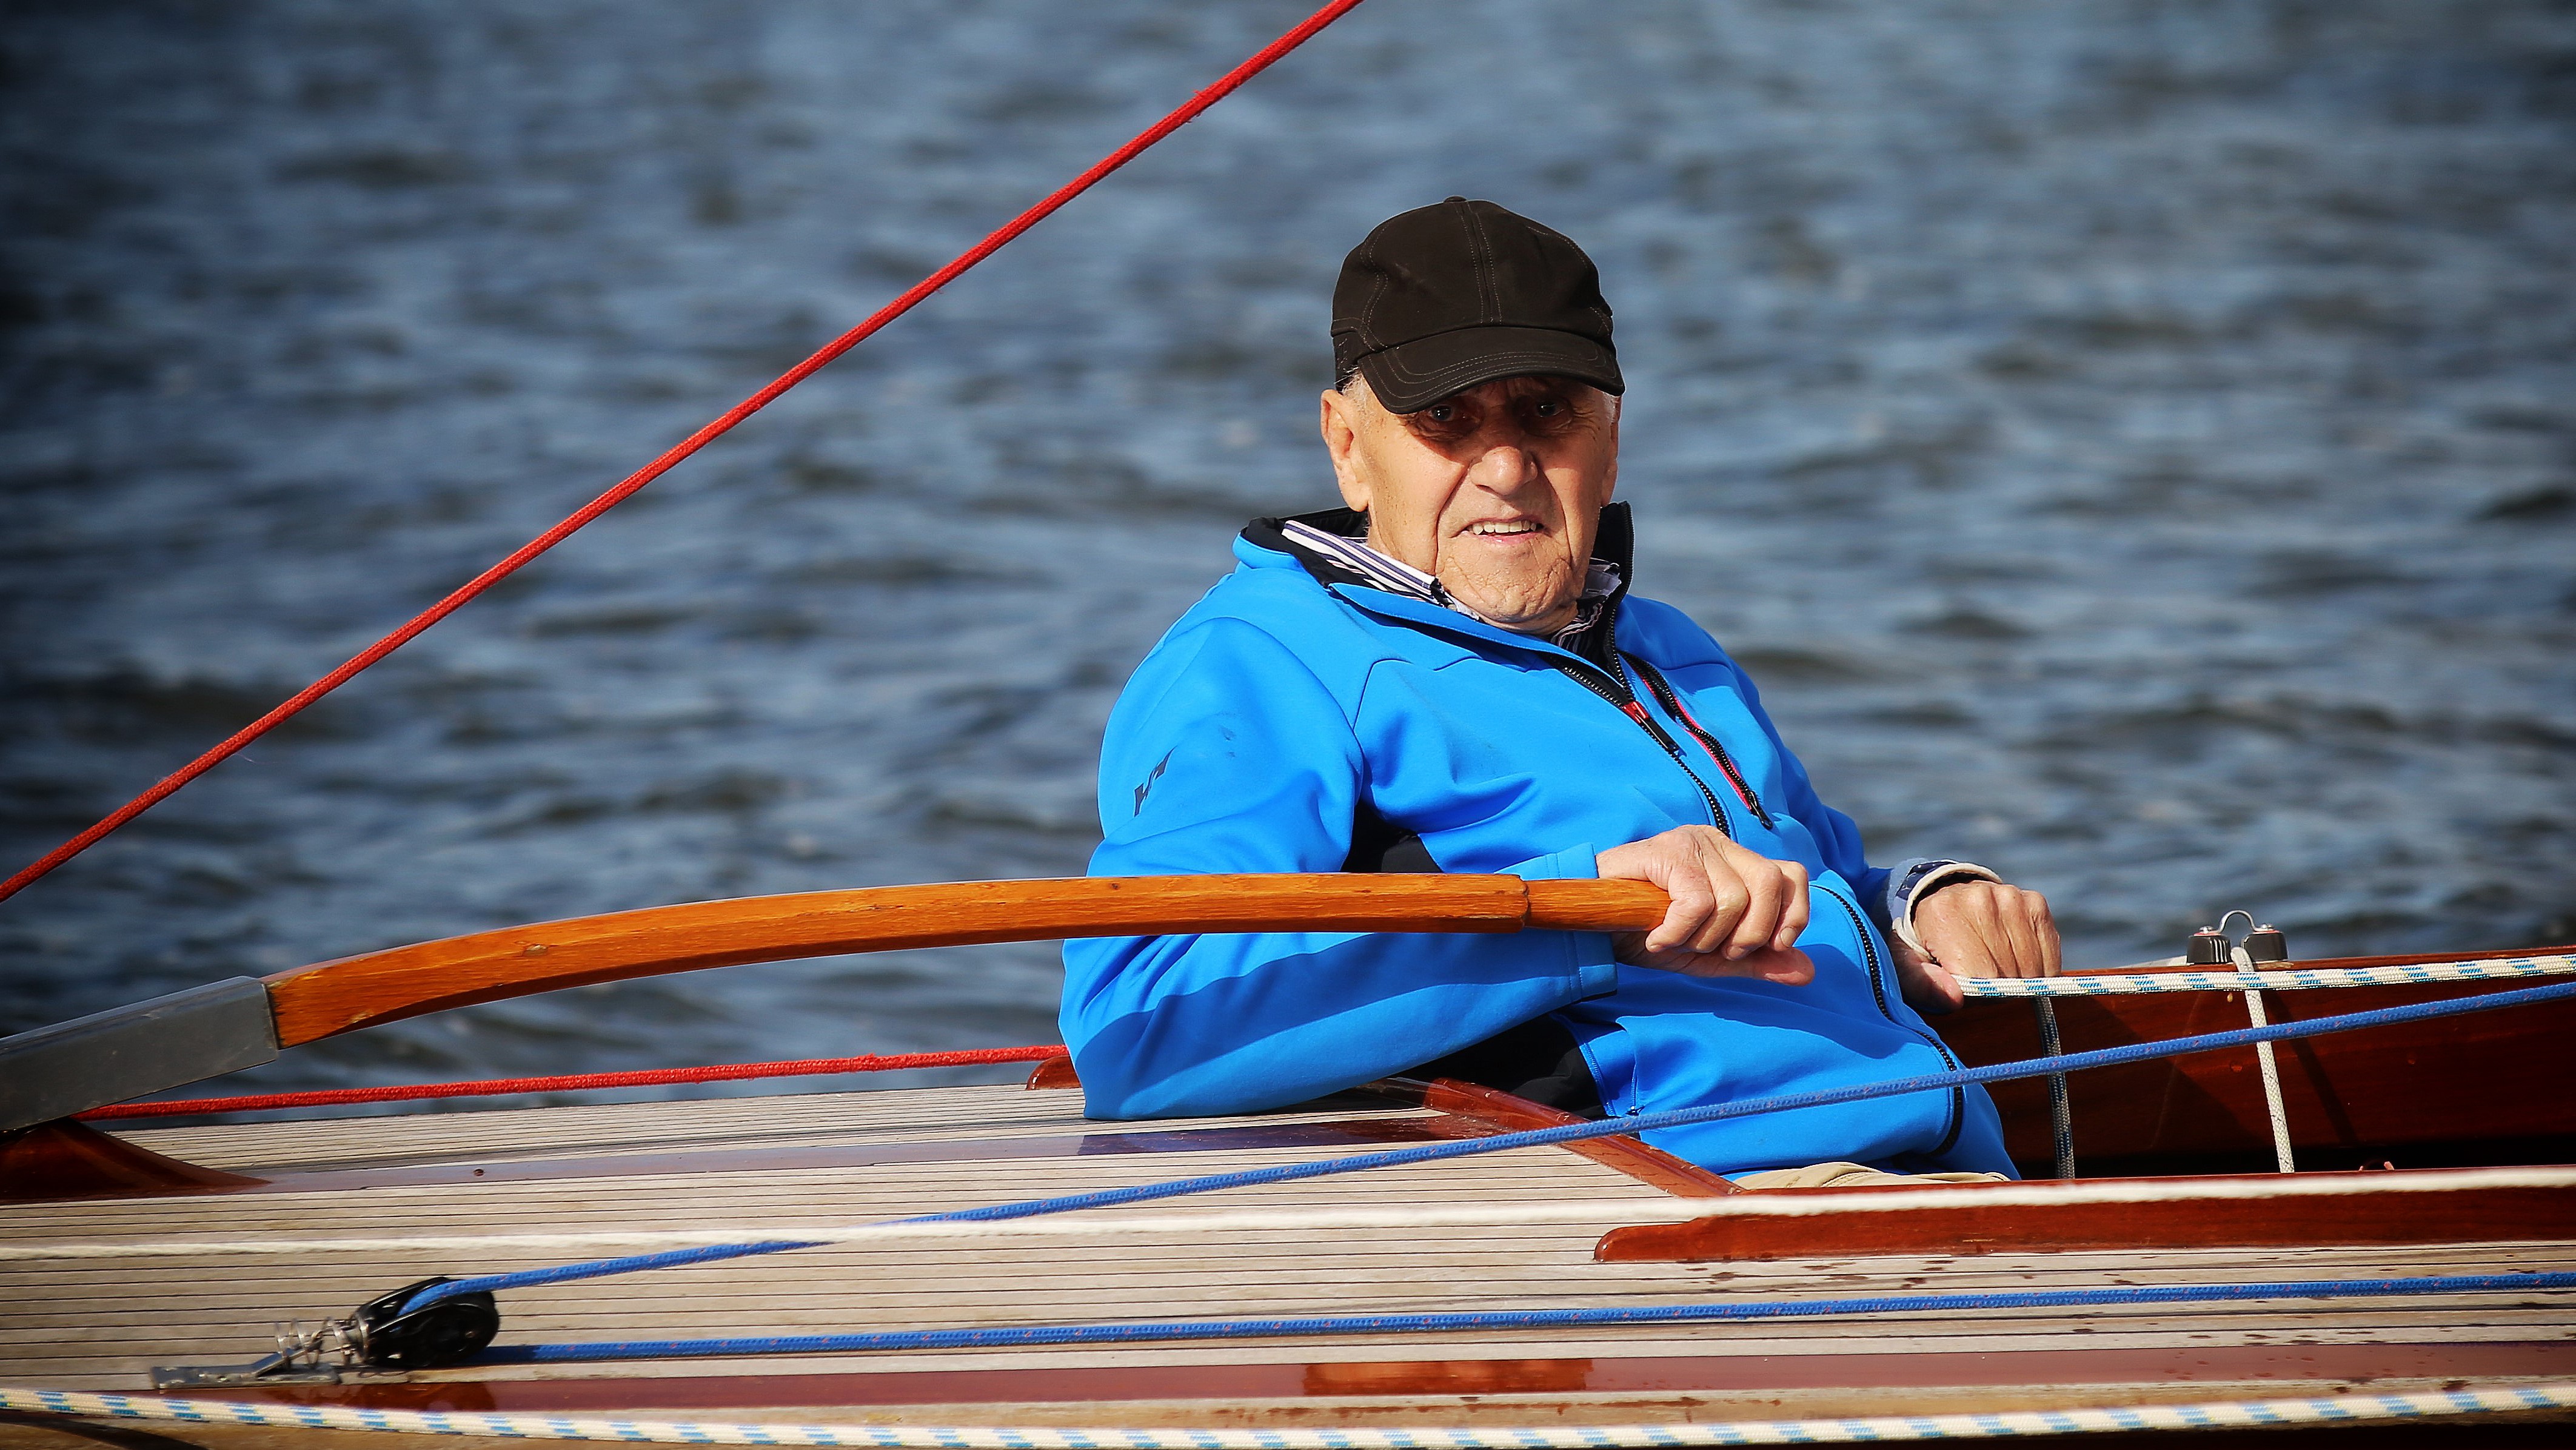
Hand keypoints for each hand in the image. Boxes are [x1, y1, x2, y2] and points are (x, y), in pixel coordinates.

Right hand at [1595, 826, 1814, 983]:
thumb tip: (1808, 972)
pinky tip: (1656, 938)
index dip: (1794, 914)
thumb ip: (1758, 961)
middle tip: (1715, 949)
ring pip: (1734, 897)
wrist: (1590, 926)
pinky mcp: (1664, 851)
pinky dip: (1678, 933)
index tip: (1774, 946)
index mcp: (1735, 860)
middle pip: (1771, 882)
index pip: (1792, 874)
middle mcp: (1717, 843)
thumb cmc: (1650, 934)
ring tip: (1677, 940)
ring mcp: (1690, 842)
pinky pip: (1697, 901)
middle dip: (1750, 933)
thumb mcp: (1712, 955)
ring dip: (1706, 937)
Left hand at [1894, 880, 2059, 1013]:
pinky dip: (2040, 968)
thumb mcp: (1907, 965)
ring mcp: (2010, 897)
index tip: (1966, 988)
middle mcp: (1978, 898)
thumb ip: (1922, 985)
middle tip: (1980, 978)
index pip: (1979, 976)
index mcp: (1942, 913)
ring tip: (1995, 969)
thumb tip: (1954, 998)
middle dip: (1997, 987)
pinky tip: (2019, 963)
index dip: (1977, 993)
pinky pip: (2050, 953)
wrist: (1943, 901)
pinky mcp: (2034, 902)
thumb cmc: (1924, 942)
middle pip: (2006, 972)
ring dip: (2019, 979)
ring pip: (2031, 966)